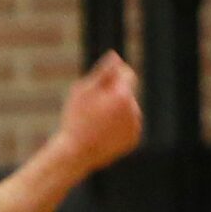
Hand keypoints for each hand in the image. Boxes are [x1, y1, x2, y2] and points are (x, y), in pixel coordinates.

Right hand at [57, 50, 142, 172]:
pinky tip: (101, 133)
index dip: (114, 76)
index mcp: (122, 96)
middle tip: (91, 108)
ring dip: (116, 111)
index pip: (128, 74)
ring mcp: (135, 127)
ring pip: (128, 110)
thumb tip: (116, 57)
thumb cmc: (75, 120)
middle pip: (127, 93)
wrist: (77, 154)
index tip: (100, 84)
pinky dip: (118, 127)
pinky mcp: (133, 140)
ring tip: (96, 123)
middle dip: (113, 95)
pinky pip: (128, 126)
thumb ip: (102, 73)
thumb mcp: (82, 91)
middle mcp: (134, 111)